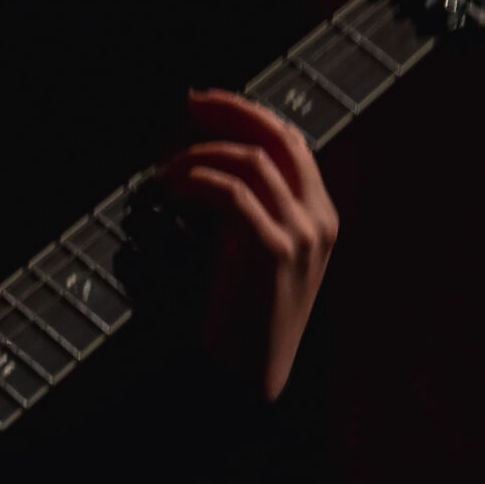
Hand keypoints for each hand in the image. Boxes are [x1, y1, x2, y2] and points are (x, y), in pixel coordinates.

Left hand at [157, 89, 339, 400]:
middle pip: (279, 137)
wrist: (245, 380)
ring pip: (252, 160)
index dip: (248, 114)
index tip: (204, 104)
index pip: (292, 142)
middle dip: (230, 111)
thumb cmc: (237, 320)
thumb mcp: (252, 259)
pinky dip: (196, 181)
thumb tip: (203, 160)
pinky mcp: (273, 253)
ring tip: (163, 171)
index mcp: (321, 219)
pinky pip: (231, 193)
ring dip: (200, 154)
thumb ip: (246, 214)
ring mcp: (302, 236)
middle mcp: (320, 221)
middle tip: (187, 103)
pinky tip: (171, 192)